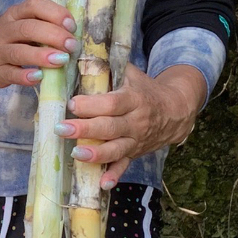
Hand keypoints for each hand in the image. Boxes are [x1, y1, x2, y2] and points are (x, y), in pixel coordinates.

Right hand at [0, 0, 78, 88]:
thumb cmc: (13, 37)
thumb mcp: (24, 24)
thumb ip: (46, 25)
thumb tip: (76, 33)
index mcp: (15, 13)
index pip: (34, 5)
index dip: (54, 13)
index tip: (72, 25)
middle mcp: (4, 29)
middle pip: (27, 28)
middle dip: (52, 35)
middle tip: (72, 45)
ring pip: (18, 51)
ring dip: (41, 55)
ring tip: (61, 60)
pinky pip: (10, 74)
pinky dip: (25, 76)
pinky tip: (39, 77)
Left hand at [56, 63, 204, 187]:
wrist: (175, 111)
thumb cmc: (145, 89)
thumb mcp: (132, 74)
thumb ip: (110, 67)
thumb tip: (80, 53)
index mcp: (134, 99)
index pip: (112, 103)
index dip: (93, 104)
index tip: (72, 103)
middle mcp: (136, 121)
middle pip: (110, 127)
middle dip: (85, 129)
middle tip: (62, 129)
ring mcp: (136, 140)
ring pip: (116, 149)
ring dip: (96, 154)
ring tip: (76, 154)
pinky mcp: (135, 153)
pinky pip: (124, 166)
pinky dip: (114, 175)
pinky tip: (101, 183)